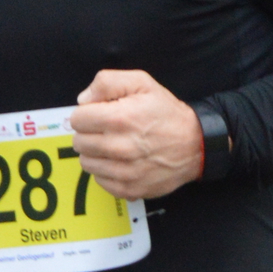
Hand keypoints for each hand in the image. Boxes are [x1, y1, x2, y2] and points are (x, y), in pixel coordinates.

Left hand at [70, 67, 205, 199]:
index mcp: (120, 118)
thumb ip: (107, 82)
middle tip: (107, 130)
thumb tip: (83, 100)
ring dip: (95, 153)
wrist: (195, 145)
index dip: (87, 114)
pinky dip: (106, 171)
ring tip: (113, 145)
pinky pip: (100, 181)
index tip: (100, 114)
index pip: (78, 119)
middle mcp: (120, 147)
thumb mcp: (142, 83)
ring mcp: (125, 172)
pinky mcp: (129, 188)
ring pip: (86, 163)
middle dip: (89, 133)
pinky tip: (120, 161)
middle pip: (79, 142)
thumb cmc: (166, 113)